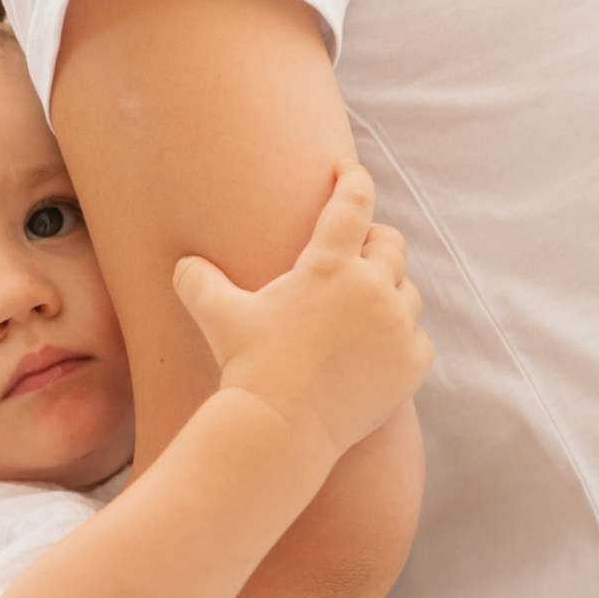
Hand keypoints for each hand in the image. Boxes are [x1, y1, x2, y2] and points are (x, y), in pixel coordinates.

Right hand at [173, 160, 431, 456]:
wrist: (282, 427)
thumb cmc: (247, 365)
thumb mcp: (217, 316)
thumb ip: (198, 281)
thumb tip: (183, 264)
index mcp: (329, 265)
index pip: (351, 204)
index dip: (352, 180)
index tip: (349, 170)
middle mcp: (371, 288)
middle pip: (391, 245)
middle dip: (375, 242)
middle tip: (359, 249)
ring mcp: (396, 326)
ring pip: (406, 292)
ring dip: (388, 291)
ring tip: (363, 305)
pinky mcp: (411, 363)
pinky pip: (416, 337)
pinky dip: (400, 338)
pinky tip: (377, 347)